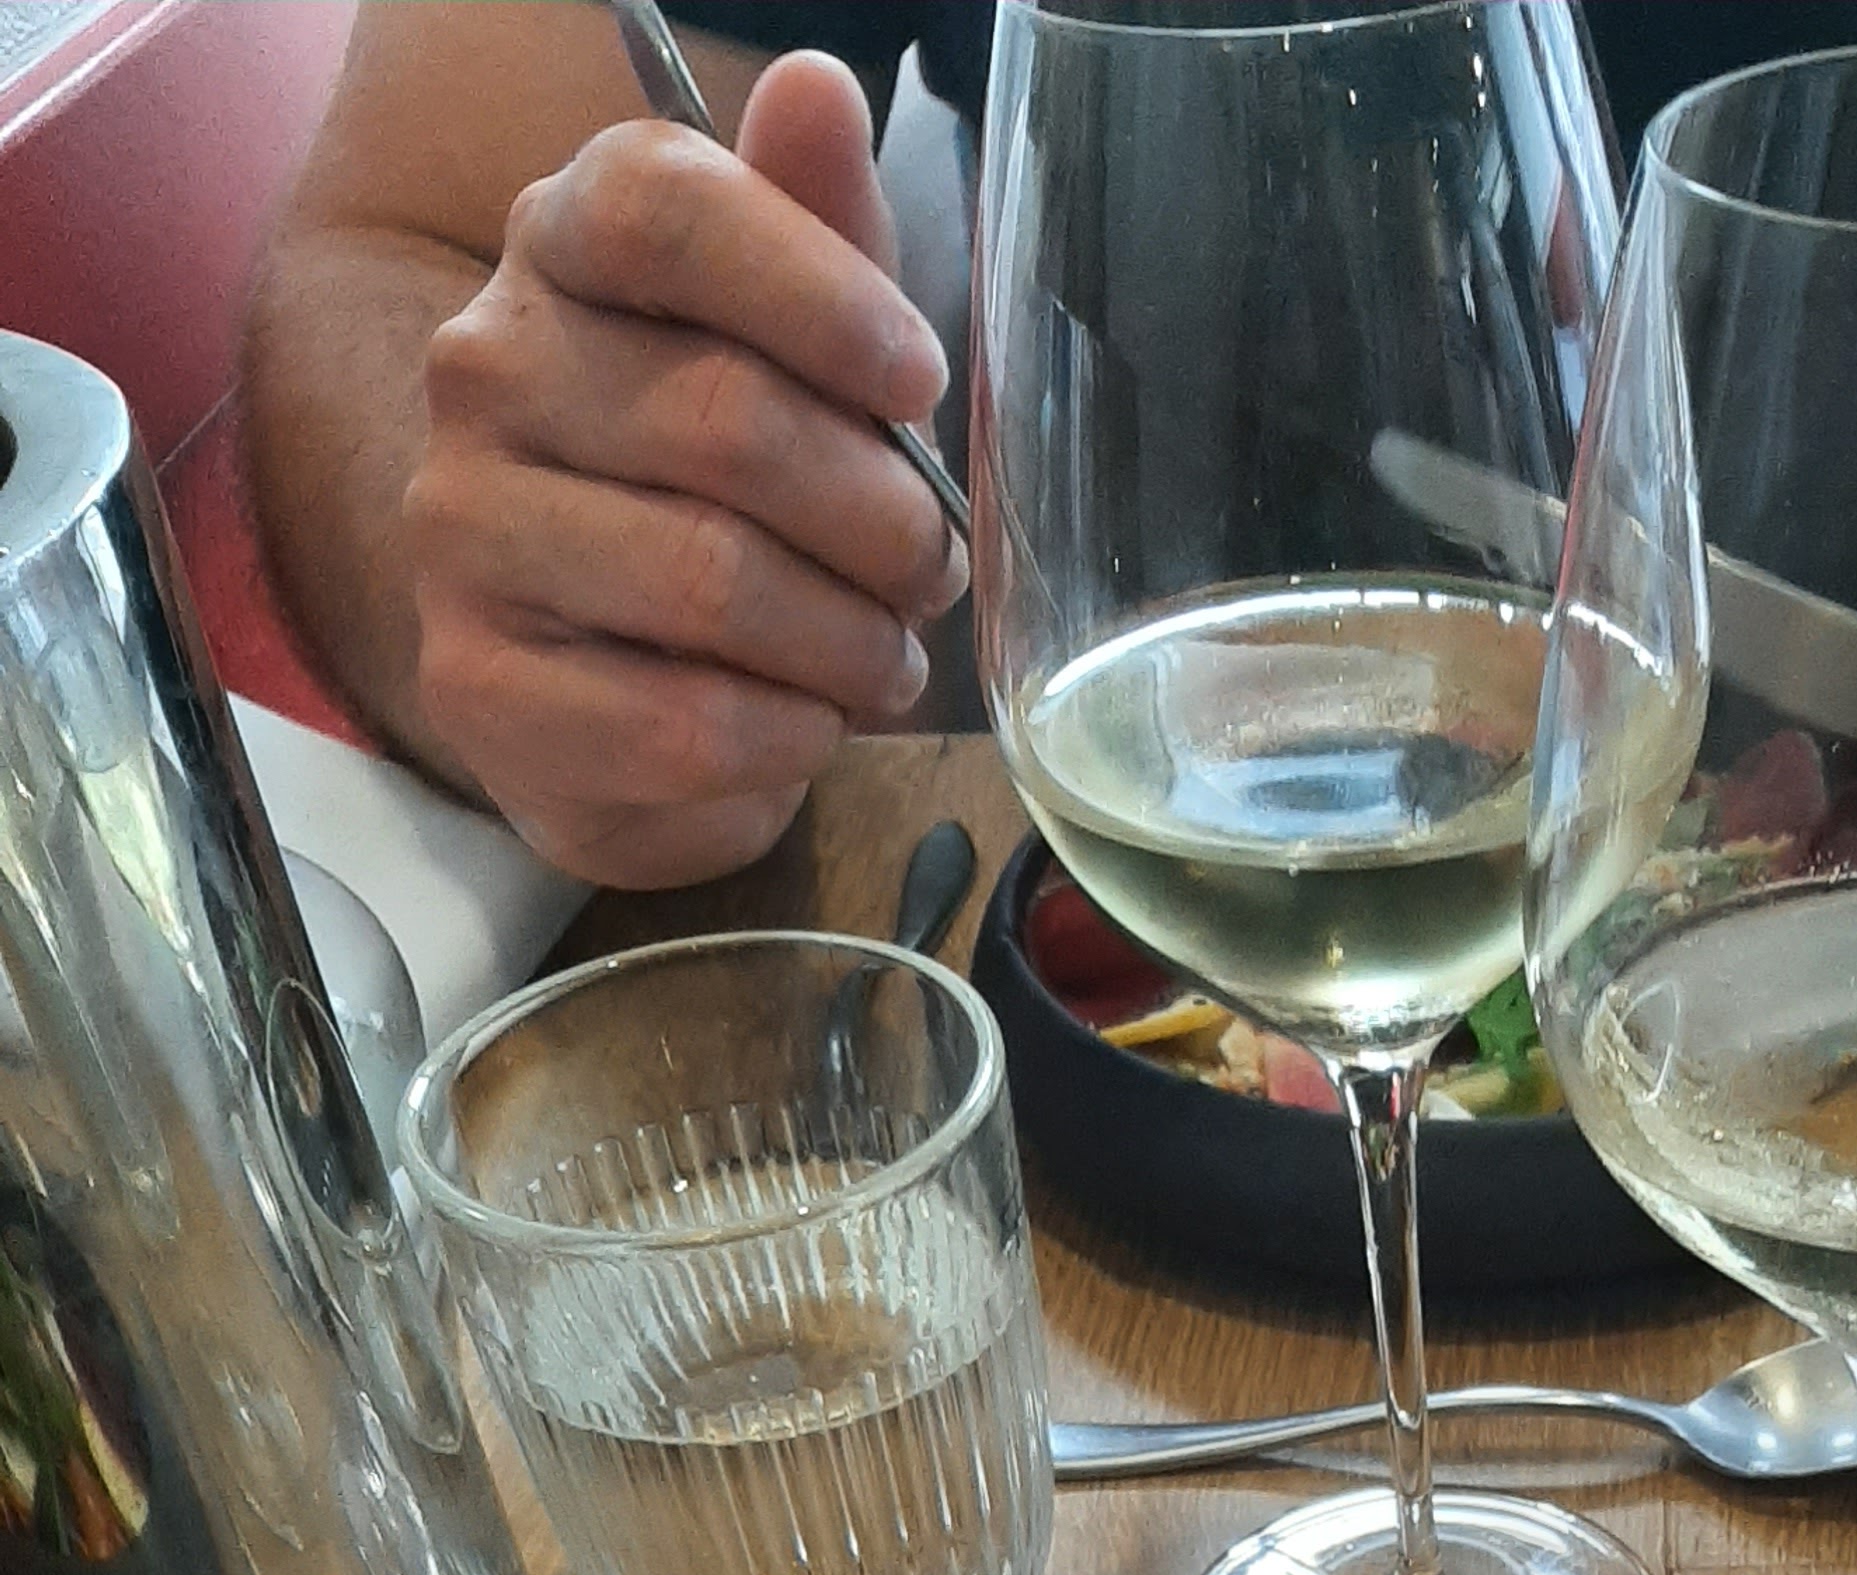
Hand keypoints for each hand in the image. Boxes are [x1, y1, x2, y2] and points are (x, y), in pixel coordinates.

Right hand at [406, 52, 962, 885]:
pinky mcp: (477, 687)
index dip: (823, 297)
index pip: (667, 210)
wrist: (604, 682)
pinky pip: (682, 721)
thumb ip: (815, 229)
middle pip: (728, 420)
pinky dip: (789, 737)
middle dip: (881, 520)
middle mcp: (483, 370)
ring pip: (712, 581)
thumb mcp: (796, 350)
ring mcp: (461, 530)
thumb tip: (817, 89)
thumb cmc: (725, 496)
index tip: (918, 382)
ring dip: (847, 642)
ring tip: (881, 659)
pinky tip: (807, 724)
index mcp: (562, 248)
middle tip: (929, 571)